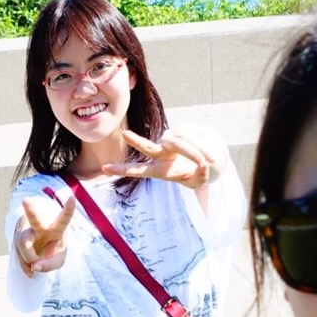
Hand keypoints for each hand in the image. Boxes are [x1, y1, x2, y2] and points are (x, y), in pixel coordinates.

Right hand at [16, 193, 75, 276]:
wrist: (37, 249)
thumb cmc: (52, 251)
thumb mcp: (57, 261)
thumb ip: (48, 265)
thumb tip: (33, 267)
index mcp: (56, 228)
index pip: (63, 219)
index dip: (68, 209)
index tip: (72, 198)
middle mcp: (40, 225)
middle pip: (35, 219)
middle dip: (30, 210)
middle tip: (26, 200)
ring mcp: (25, 230)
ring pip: (24, 244)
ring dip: (30, 259)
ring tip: (35, 266)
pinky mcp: (16, 238)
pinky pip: (19, 255)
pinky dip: (25, 266)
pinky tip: (30, 270)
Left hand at [105, 127, 226, 189]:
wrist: (201, 160)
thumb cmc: (192, 175)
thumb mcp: (196, 182)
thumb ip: (200, 177)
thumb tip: (203, 165)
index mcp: (158, 170)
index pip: (139, 170)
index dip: (122, 170)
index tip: (104, 169)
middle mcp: (160, 154)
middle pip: (148, 147)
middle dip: (137, 141)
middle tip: (125, 134)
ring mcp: (169, 142)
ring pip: (181, 144)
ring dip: (196, 153)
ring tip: (210, 161)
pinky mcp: (181, 133)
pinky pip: (192, 140)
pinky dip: (203, 150)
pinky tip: (212, 159)